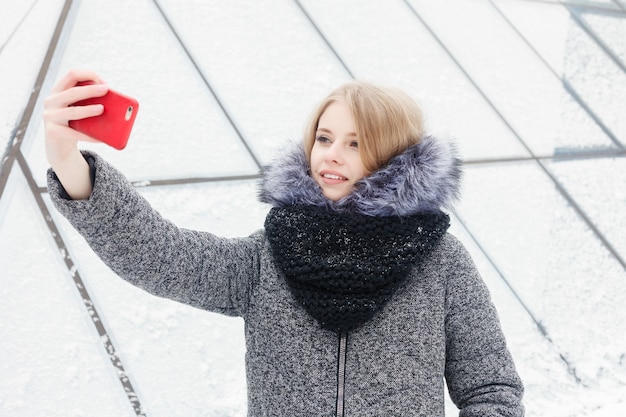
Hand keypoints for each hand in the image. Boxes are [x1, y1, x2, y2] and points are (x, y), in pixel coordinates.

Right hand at [43, 70, 108, 198]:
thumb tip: (115, 102)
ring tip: (102, 110)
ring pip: (72, 112)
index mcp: (59, 91)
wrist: (60, 149)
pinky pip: (74, 134)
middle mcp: (51, 101)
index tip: (104, 82)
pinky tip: (101, 138)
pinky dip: (89, 136)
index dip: (89, 75)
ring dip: (88, 110)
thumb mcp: (82, 111)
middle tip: (106, 90)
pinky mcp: (52, 132)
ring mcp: (49, 116)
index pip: (72, 74)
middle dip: (90, 90)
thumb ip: (92, 102)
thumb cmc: (75, 125)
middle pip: (72, 92)